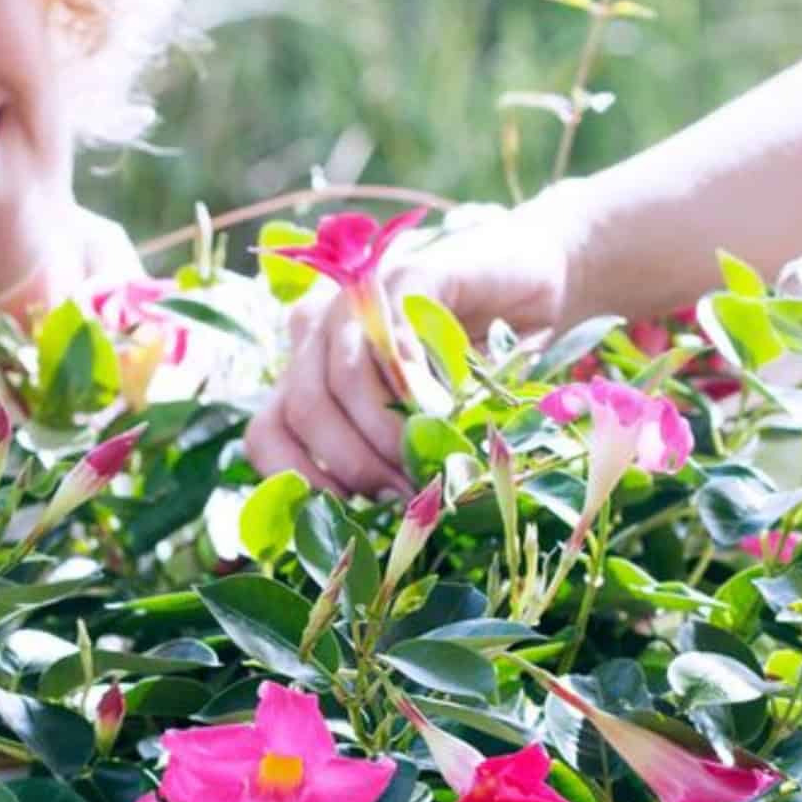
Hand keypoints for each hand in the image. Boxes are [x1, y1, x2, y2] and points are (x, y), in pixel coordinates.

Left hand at [243, 195, 583, 497]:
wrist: (536, 301)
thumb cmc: (476, 380)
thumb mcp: (418, 432)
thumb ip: (380, 462)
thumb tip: (362, 526)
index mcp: (306, 374)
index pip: (266, 432)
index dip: (298, 480)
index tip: (348, 515)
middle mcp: (317, 334)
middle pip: (301, 410)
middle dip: (354, 466)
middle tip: (404, 494)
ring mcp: (357, 299)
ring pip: (341, 379)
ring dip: (386, 435)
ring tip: (428, 463)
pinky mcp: (409, 275)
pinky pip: (392, 337)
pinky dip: (415, 387)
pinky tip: (444, 412)